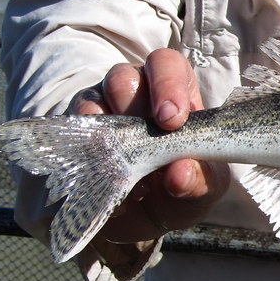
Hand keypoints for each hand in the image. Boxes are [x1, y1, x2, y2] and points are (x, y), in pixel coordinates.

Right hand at [70, 48, 230, 241]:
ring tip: (131, 175)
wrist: (153, 215)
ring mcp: (101, 111)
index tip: (172, 120)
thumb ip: (199, 178)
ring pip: (91, 103)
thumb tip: (179, 174)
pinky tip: (114, 186)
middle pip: (122, 77)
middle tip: (144, 142)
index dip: (167, 84)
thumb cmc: (185, 183)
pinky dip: (92, 162)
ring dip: (108, 138)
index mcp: (174, 92)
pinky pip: (74, 138)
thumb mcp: (205, 185)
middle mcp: (134, 93)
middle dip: (132, 106)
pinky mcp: (77, 136)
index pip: (166, 64)